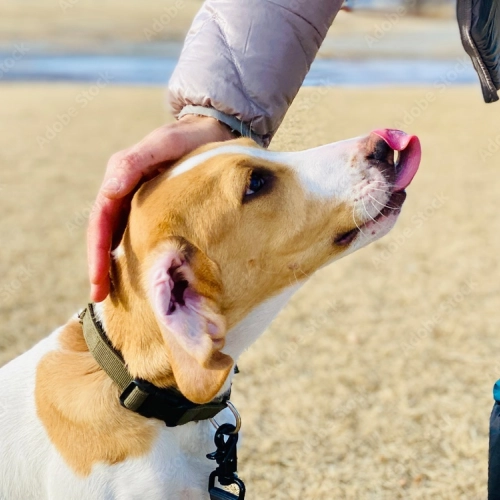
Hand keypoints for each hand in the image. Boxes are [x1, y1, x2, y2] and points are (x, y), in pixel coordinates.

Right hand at [88, 115, 234, 301]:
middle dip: (101, 266)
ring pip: (122, 237)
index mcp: (122, 177)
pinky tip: (143, 277)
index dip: (96, 251)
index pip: (101, 219)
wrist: (215, 133)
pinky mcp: (160, 209)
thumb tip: (108, 189)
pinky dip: (137, 256)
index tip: (97, 279)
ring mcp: (142, 202)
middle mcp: (127, 192)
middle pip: (106, 234)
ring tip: (115, 297)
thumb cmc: (191, 137)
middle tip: (100, 298)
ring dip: (115, 266)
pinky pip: (142, 235)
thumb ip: (136, 161)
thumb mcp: (165, 143)